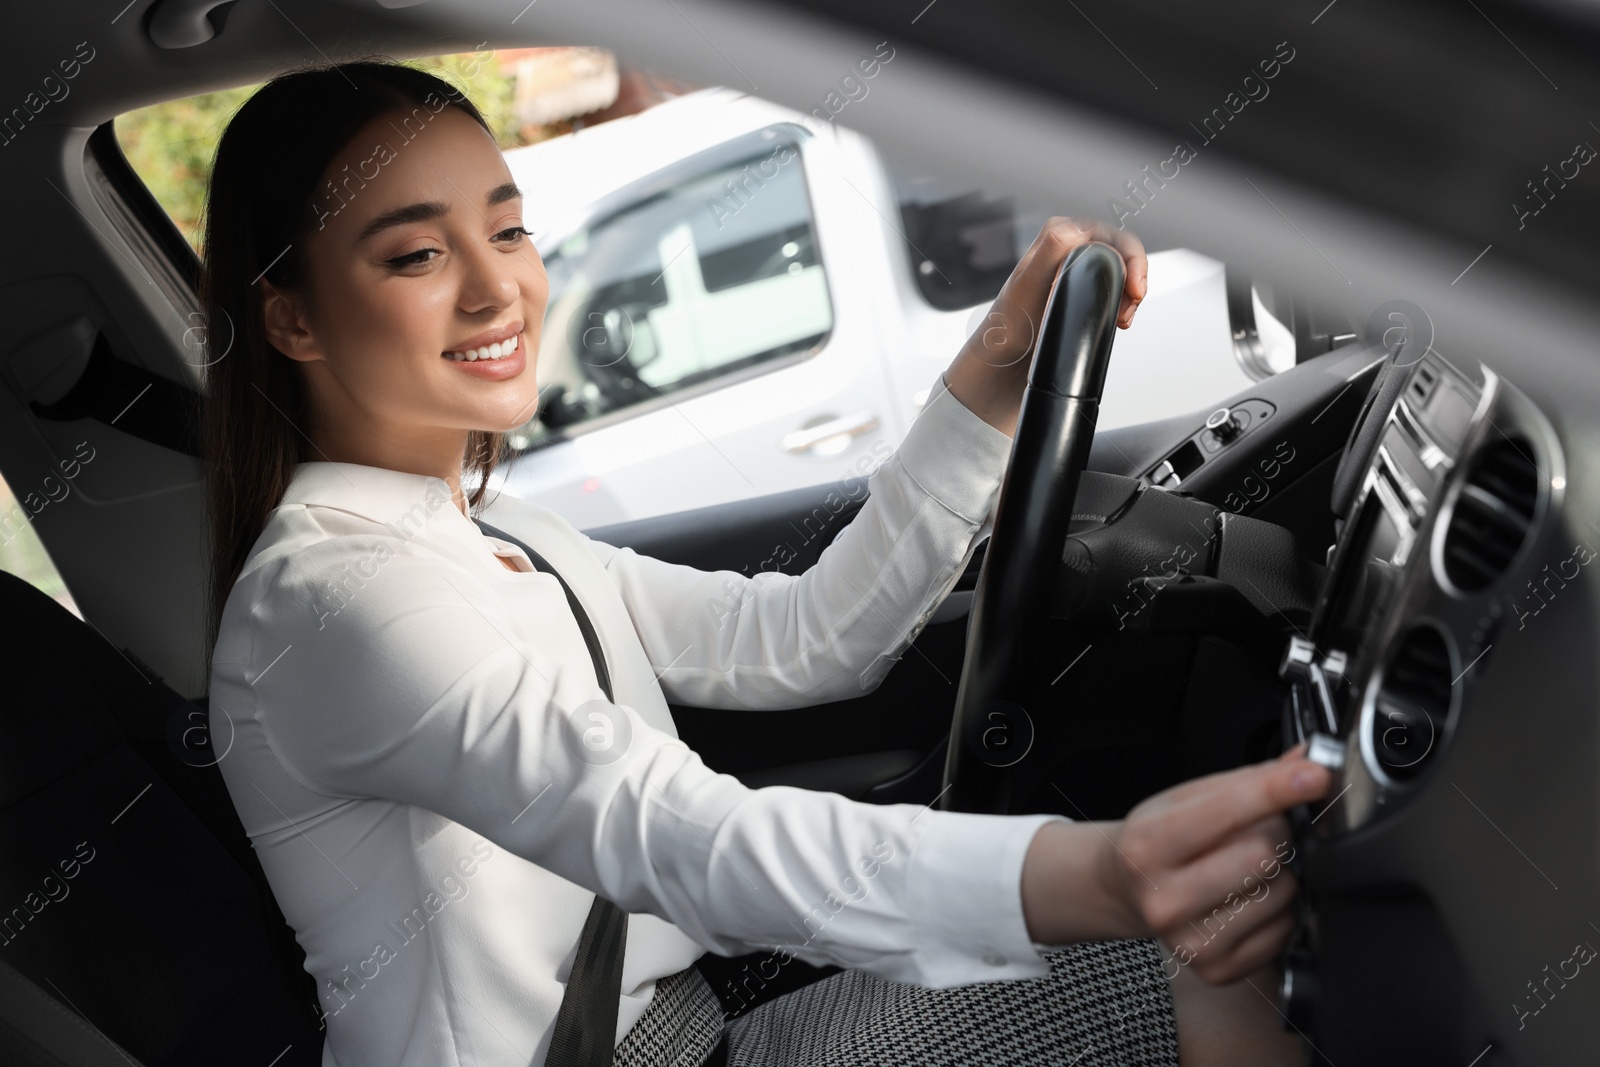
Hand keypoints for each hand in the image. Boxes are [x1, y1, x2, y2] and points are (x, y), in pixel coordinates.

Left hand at [944, 217, 1147, 436]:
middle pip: (1120, 250)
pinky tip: (1119, 320)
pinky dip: (1123, 303)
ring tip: (1124, 317)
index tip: (1135, 287)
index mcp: (1058, 235)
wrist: (1004, 359)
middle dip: (1135, 275)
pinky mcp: (1083, 291)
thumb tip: (1079, 228)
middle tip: (1133, 304)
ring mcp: (1077, 269)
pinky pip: (1114, 289)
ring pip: (1121, 270)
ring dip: (1131, 293)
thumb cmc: (1010, 324)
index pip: (1109, 233)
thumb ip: (1053, 248)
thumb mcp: (1029, 282)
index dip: (1130, 255)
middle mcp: (1069, 247)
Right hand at [1109, 746, 1330, 983]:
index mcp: (1148, 844)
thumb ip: (1248, 780)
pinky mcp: (1216, 969)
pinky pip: (1285, 929)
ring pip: (1280, 893)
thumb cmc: (1159, 840)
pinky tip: (1249, 899)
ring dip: (1280, 873)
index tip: (1314, 774)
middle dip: (1274, 834)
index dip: (1276, 789)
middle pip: (1262, 854)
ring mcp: (1189, 941)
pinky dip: (1280, 909)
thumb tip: (1307, 762)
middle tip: (1257, 832)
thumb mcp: (1185, 799)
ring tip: (1248, 869)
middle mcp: (1164, 898)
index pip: (1226, 812)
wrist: (1126, 889)